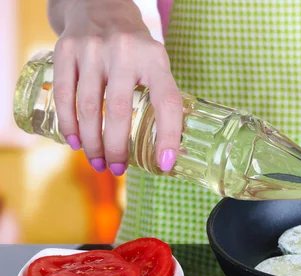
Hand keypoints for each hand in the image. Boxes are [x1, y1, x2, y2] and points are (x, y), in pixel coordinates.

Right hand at [53, 0, 181, 174]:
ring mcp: (92, 50)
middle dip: (117, 148)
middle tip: (117, 169)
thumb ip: (161, 96)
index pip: (167, 101)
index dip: (169, 135)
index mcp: (155, 59)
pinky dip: (69, 124)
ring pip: (89, 108)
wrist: (99, 6)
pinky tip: (76, 142)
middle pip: (120, 112)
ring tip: (97, 162)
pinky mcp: (66, 50)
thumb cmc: (134, 47)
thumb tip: (168, 149)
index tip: (165, 163)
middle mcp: (125, 52)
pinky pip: (65, 96)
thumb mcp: (156, 63)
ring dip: (93, 142)